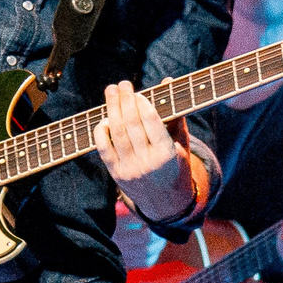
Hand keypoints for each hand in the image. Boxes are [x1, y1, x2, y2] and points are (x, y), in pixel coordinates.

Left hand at [95, 81, 194, 221]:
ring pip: (117, 133)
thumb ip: (174, 112)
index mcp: (167, 154)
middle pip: (131, 125)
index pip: (152, 122)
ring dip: (111, 109)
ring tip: (111, 92)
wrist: (165, 202)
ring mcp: (130, 169)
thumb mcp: (181, 143)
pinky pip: (104, 148)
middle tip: (122, 85)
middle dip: (125, 101)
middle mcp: (148, 162)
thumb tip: (167, 80)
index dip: (142, 104)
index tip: (137, 92)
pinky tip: (104, 118)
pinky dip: (101, 131)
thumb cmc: (175, 165)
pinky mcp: (117, 174)